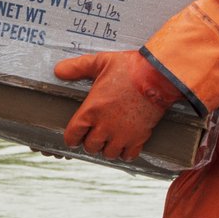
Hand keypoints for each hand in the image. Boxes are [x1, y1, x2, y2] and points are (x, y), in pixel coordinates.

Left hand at [54, 49, 188, 162]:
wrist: (159, 76)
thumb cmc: (130, 68)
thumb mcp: (100, 62)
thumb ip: (77, 67)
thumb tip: (58, 71)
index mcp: (91, 110)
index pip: (73, 135)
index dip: (72, 137)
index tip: (75, 136)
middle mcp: (105, 126)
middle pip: (90, 147)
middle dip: (90, 142)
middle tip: (95, 134)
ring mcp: (122, 134)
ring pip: (109, 154)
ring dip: (108, 148)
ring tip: (110, 139)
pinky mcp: (139, 137)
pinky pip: (128, 155)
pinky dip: (126, 152)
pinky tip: (125, 143)